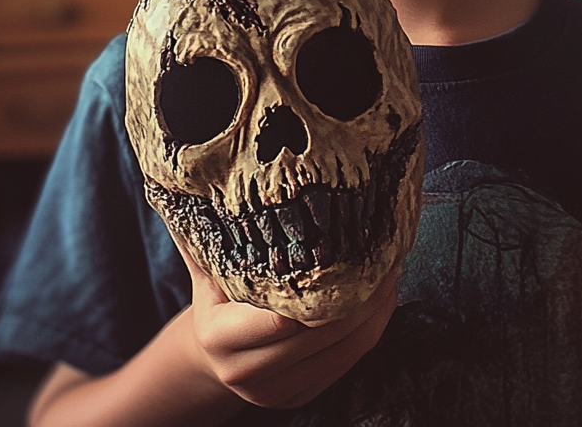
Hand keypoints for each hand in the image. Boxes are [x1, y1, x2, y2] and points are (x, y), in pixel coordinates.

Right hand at [175, 238, 400, 408]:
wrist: (209, 355)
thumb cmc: (212, 297)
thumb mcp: (203, 266)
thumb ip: (202, 233)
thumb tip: (189, 185)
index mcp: (220, 335)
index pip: (280, 315)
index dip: (320, 285)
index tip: (351, 247)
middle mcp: (245, 371)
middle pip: (319, 334)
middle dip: (358, 294)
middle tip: (385, 253)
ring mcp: (275, 392)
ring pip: (343, 351)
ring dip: (375, 311)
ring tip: (392, 270)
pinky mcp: (301, 397)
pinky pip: (350, 362)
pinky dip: (372, 329)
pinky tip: (384, 297)